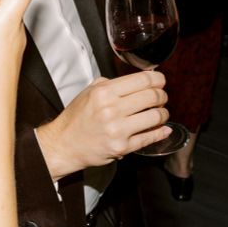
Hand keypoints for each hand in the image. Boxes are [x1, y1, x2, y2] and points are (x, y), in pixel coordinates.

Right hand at [36, 72, 172, 179]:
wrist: (64, 144)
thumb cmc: (77, 117)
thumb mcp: (89, 92)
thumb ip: (112, 83)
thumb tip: (140, 80)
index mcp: (103, 92)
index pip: (142, 80)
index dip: (158, 79)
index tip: (160, 81)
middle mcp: (111, 109)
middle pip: (152, 96)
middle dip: (162, 96)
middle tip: (161, 98)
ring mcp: (117, 129)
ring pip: (155, 117)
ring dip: (163, 114)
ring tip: (160, 113)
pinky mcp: (121, 147)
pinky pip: (149, 137)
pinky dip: (160, 132)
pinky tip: (162, 129)